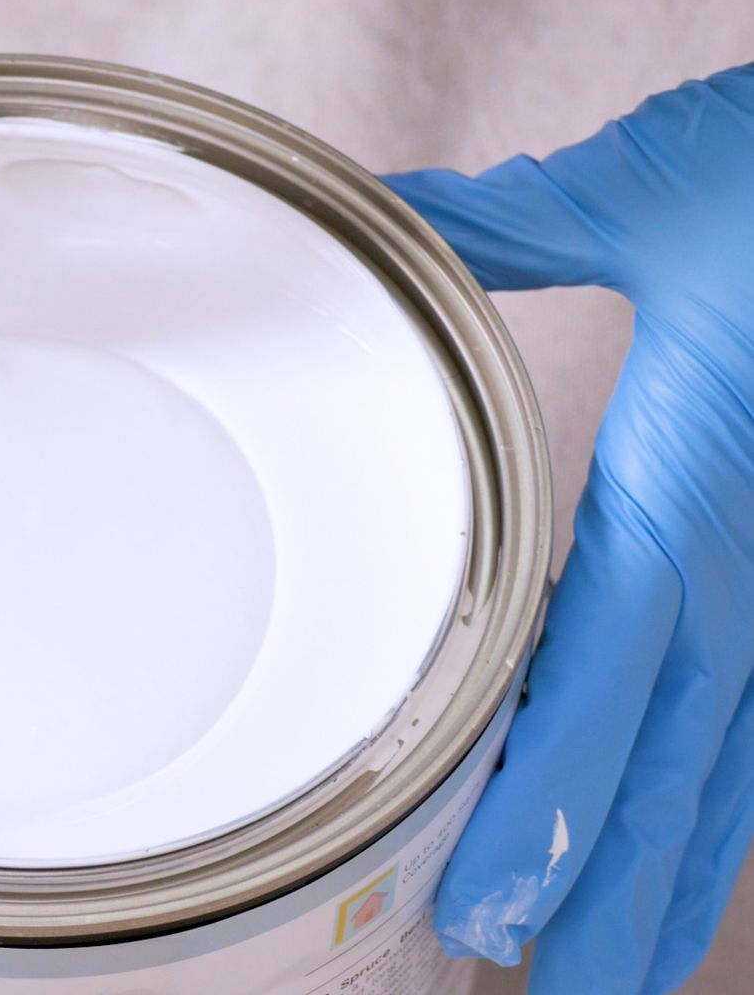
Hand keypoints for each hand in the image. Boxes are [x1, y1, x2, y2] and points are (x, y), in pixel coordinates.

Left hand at [384, 65, 753, 992]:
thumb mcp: (646, 190)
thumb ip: (508, 224)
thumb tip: (388, 207)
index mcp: (688, 492)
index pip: (599, 684)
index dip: (547, 810)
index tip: (485, 906)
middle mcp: (751, 567)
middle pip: (667, 768)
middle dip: (600, 893)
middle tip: (532, 988)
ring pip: (735, 772)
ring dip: (670, 883)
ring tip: (608, 980)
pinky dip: (728, 812)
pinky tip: (698, 860)